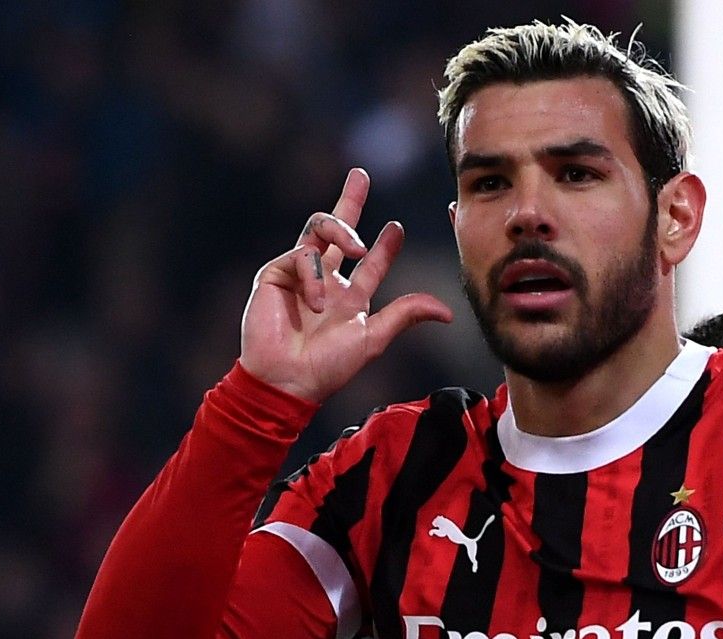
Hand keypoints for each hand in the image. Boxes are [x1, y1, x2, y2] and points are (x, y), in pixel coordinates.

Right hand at [239, 167, 453, 401]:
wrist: (287, 380)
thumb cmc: (328, 366)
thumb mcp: (373, 337)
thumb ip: (405, 316)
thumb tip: (448, 313)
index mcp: (349, 297)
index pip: (371, 263)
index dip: (387, 246)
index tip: (398, 228)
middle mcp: (325, 280)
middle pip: (336, 229)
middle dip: (349, 200)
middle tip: (360, 174)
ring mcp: (298, 274)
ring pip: (317, 229)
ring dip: (340, 230)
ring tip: (356, 247)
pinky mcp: (274, 274)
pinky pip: (299, 255)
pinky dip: (312, 275)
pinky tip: (313, 301)